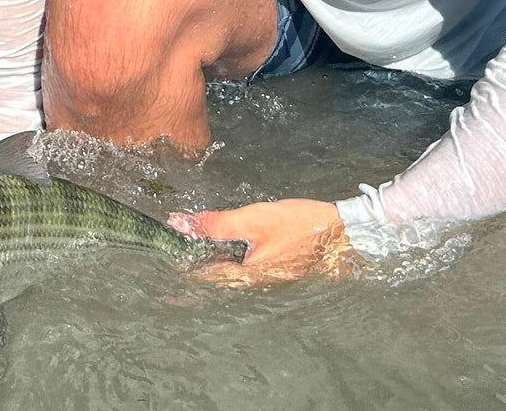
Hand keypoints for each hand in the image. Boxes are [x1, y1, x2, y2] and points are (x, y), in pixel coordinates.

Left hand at [168, 198, 355, 283]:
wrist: (344, 232)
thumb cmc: (299, 225)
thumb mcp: (252, 220)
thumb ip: (214, 223)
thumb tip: (178, 223)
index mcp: (248, 278)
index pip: (202, 279)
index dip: (179, 267)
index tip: (161, 257)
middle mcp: (256, 285)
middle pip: (214, 278)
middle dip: (192, 265)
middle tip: (170, 249)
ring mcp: (267, 279)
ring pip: (229, 272)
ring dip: (209, 260)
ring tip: (189, 244)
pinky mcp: (276, 269)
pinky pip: (243, 266)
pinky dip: (227, 256)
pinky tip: (221, 243)